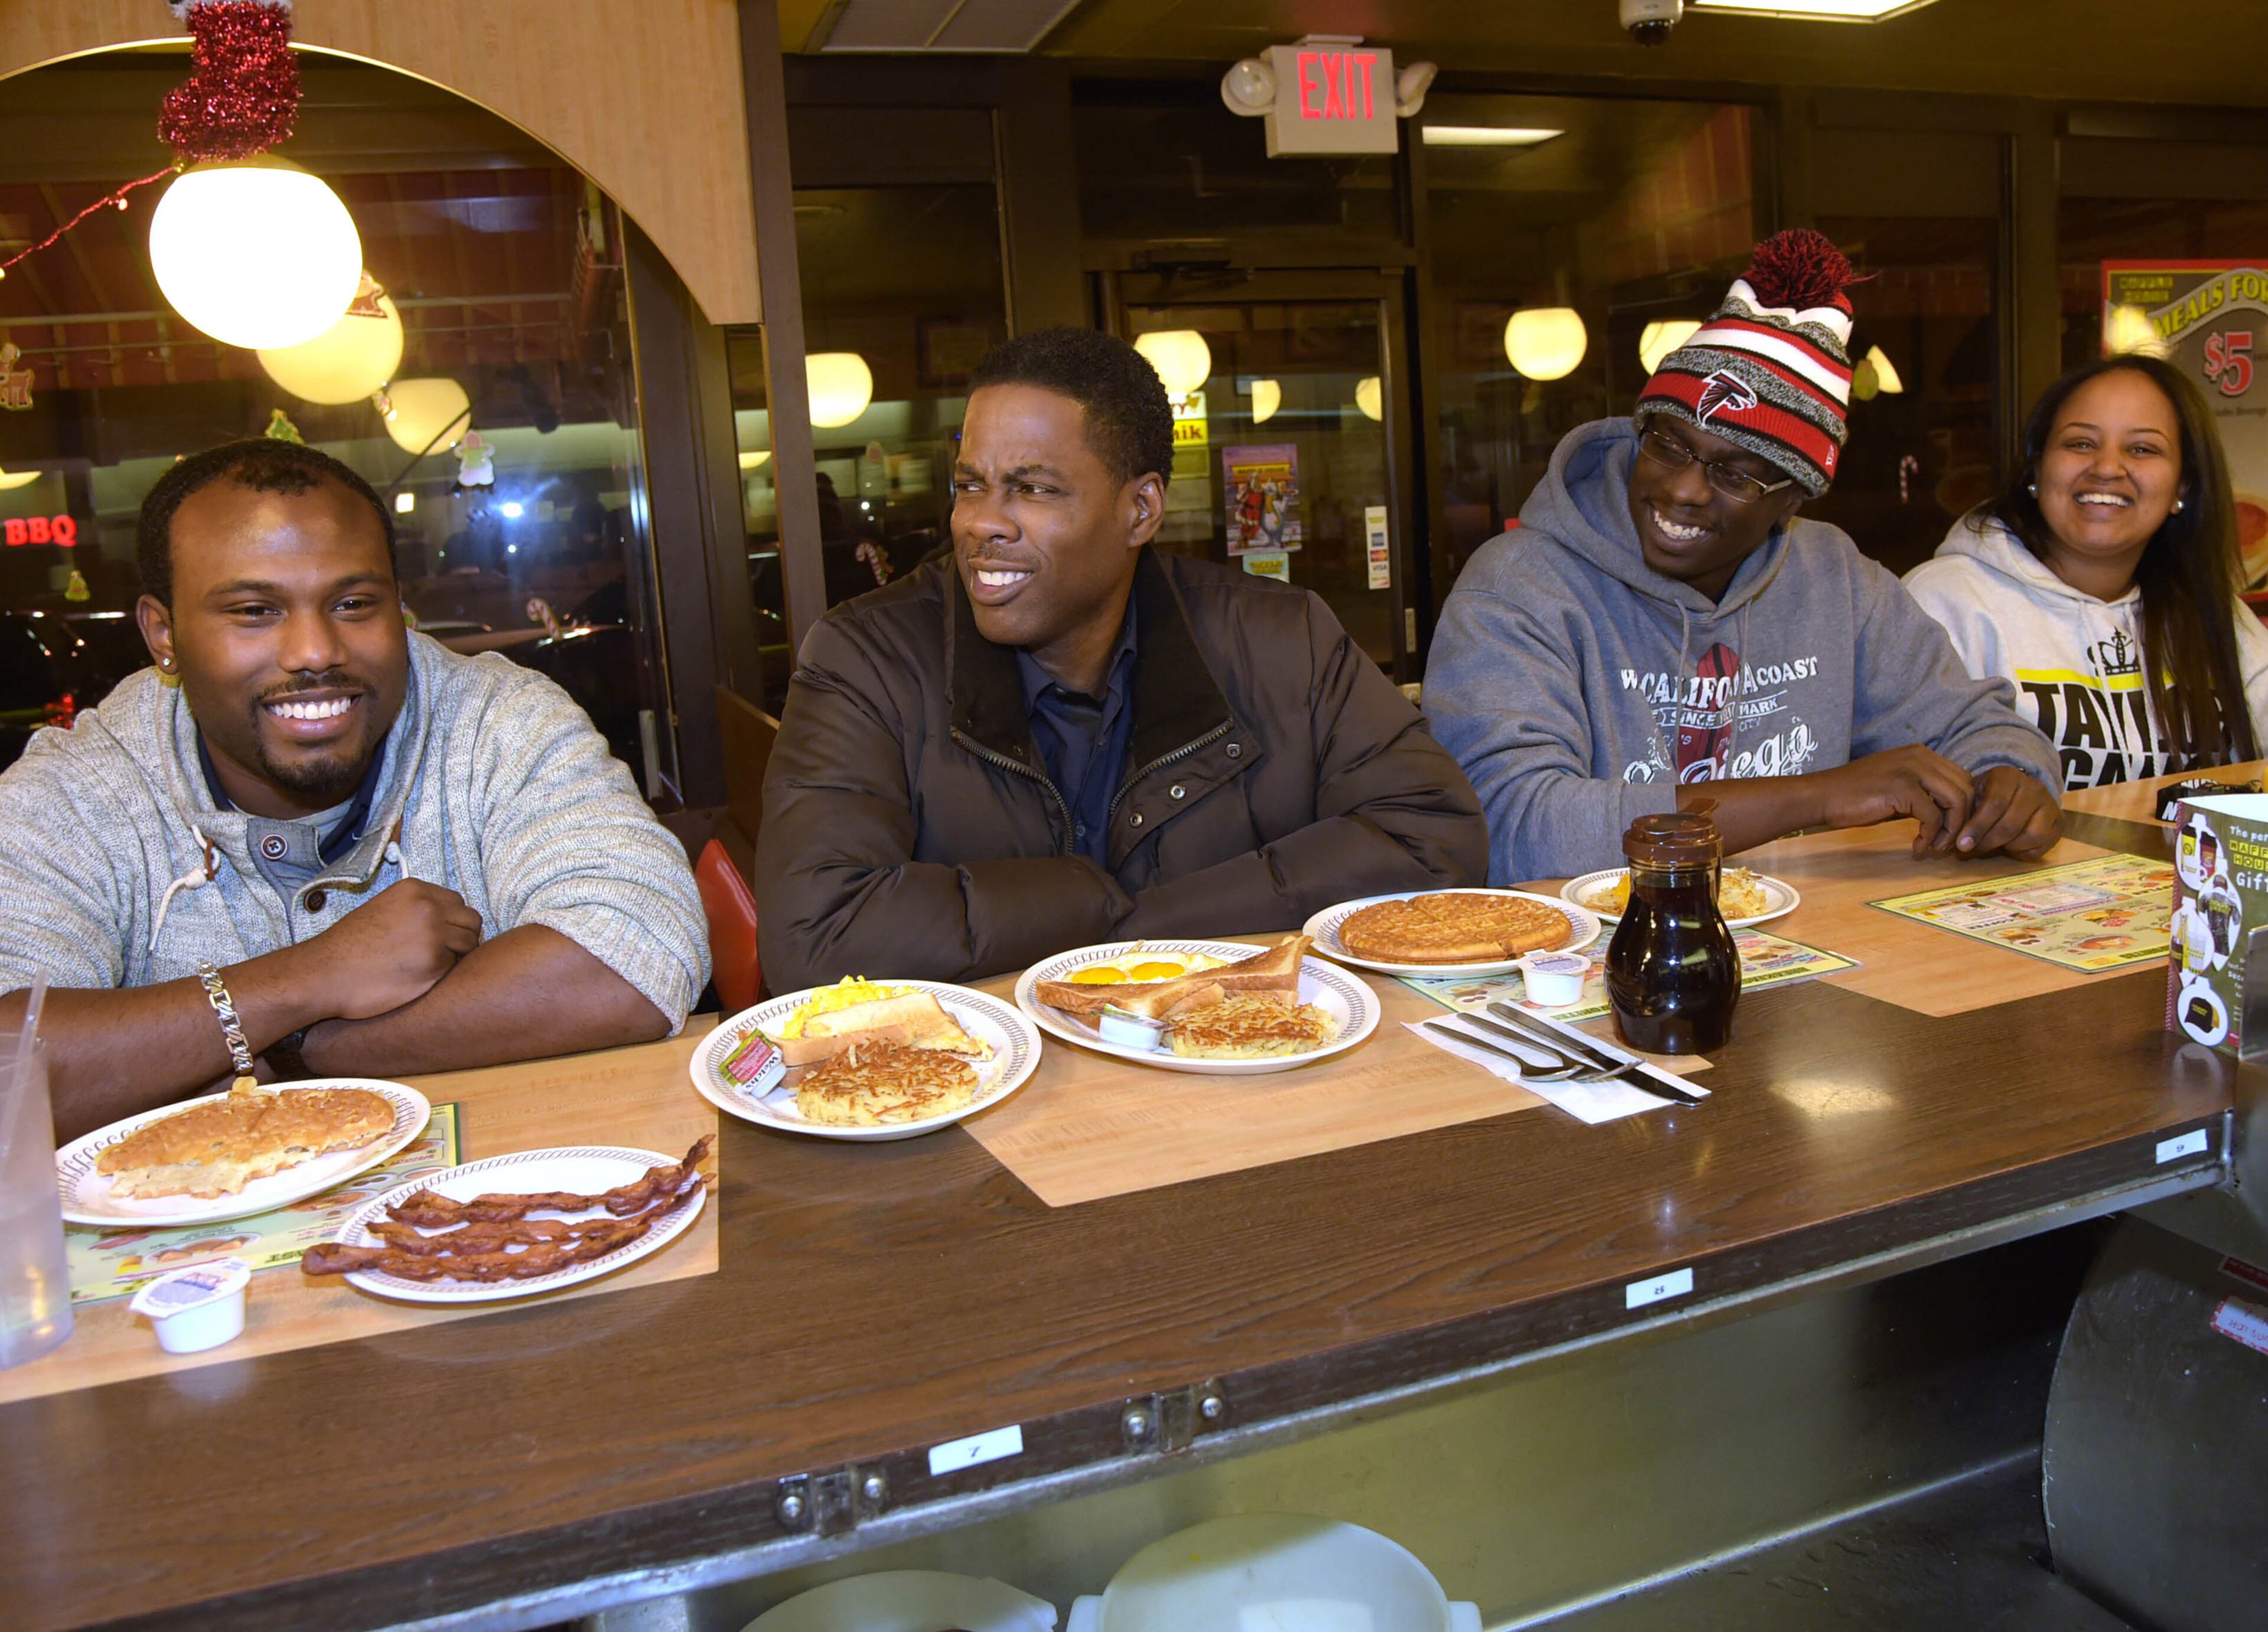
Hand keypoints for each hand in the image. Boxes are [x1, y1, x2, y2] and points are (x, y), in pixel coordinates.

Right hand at [292, 880, 483, 1020]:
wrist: (324, 973)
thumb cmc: (349, 946)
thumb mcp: (385, 909)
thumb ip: (417, 909)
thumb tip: (448, 917)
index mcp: (415, 890)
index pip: (457, 902)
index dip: (451, 921)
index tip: (439, 935)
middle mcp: (428, 907)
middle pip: (471, 920)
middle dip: (461, 937)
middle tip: (441, 954)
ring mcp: (434, 934)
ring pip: (469, 943)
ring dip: (455, 956)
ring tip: (427, 966)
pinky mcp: (434, 963)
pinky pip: (454, 967)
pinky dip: (442, 975)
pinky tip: (417, 978)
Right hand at [1809, 746, 1975, 855]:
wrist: (1821, 796)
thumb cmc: (1854, 796)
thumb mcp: (1896, 786)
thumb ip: (1923, 791)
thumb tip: (1950, 813)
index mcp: (1921, 754)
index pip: (1962, 778)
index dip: (1963, 808)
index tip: (1951, 831)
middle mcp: (1920, 756)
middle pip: (1966, 789)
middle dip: (1963, 820)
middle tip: (1947, 843)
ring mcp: (1912, 770)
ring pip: (1956, 801)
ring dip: (1951, 830)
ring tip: (1935, 847)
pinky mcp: (1902, 788)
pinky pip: (1933, 816)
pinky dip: (1930, 837)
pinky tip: (1917, 847)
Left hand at [1955, 766, 2061, 859]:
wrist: (2018, 791)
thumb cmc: (1988, 795)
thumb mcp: (1974, 796)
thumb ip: (1964, 815)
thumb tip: (1955, 844)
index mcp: (2008, 776)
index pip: (1995, 804)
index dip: (1977, 828)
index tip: (1962, 844)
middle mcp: (2034, 787)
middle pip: (2011, 824)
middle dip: (1988, 842)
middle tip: (1973, 850)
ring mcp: (2050, 804)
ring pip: (2031, 836)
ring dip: (2009, 847)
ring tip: (1996, 845)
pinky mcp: (2059, 822)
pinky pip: (2042, 846)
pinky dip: (2024, 852)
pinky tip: (2011, 847)